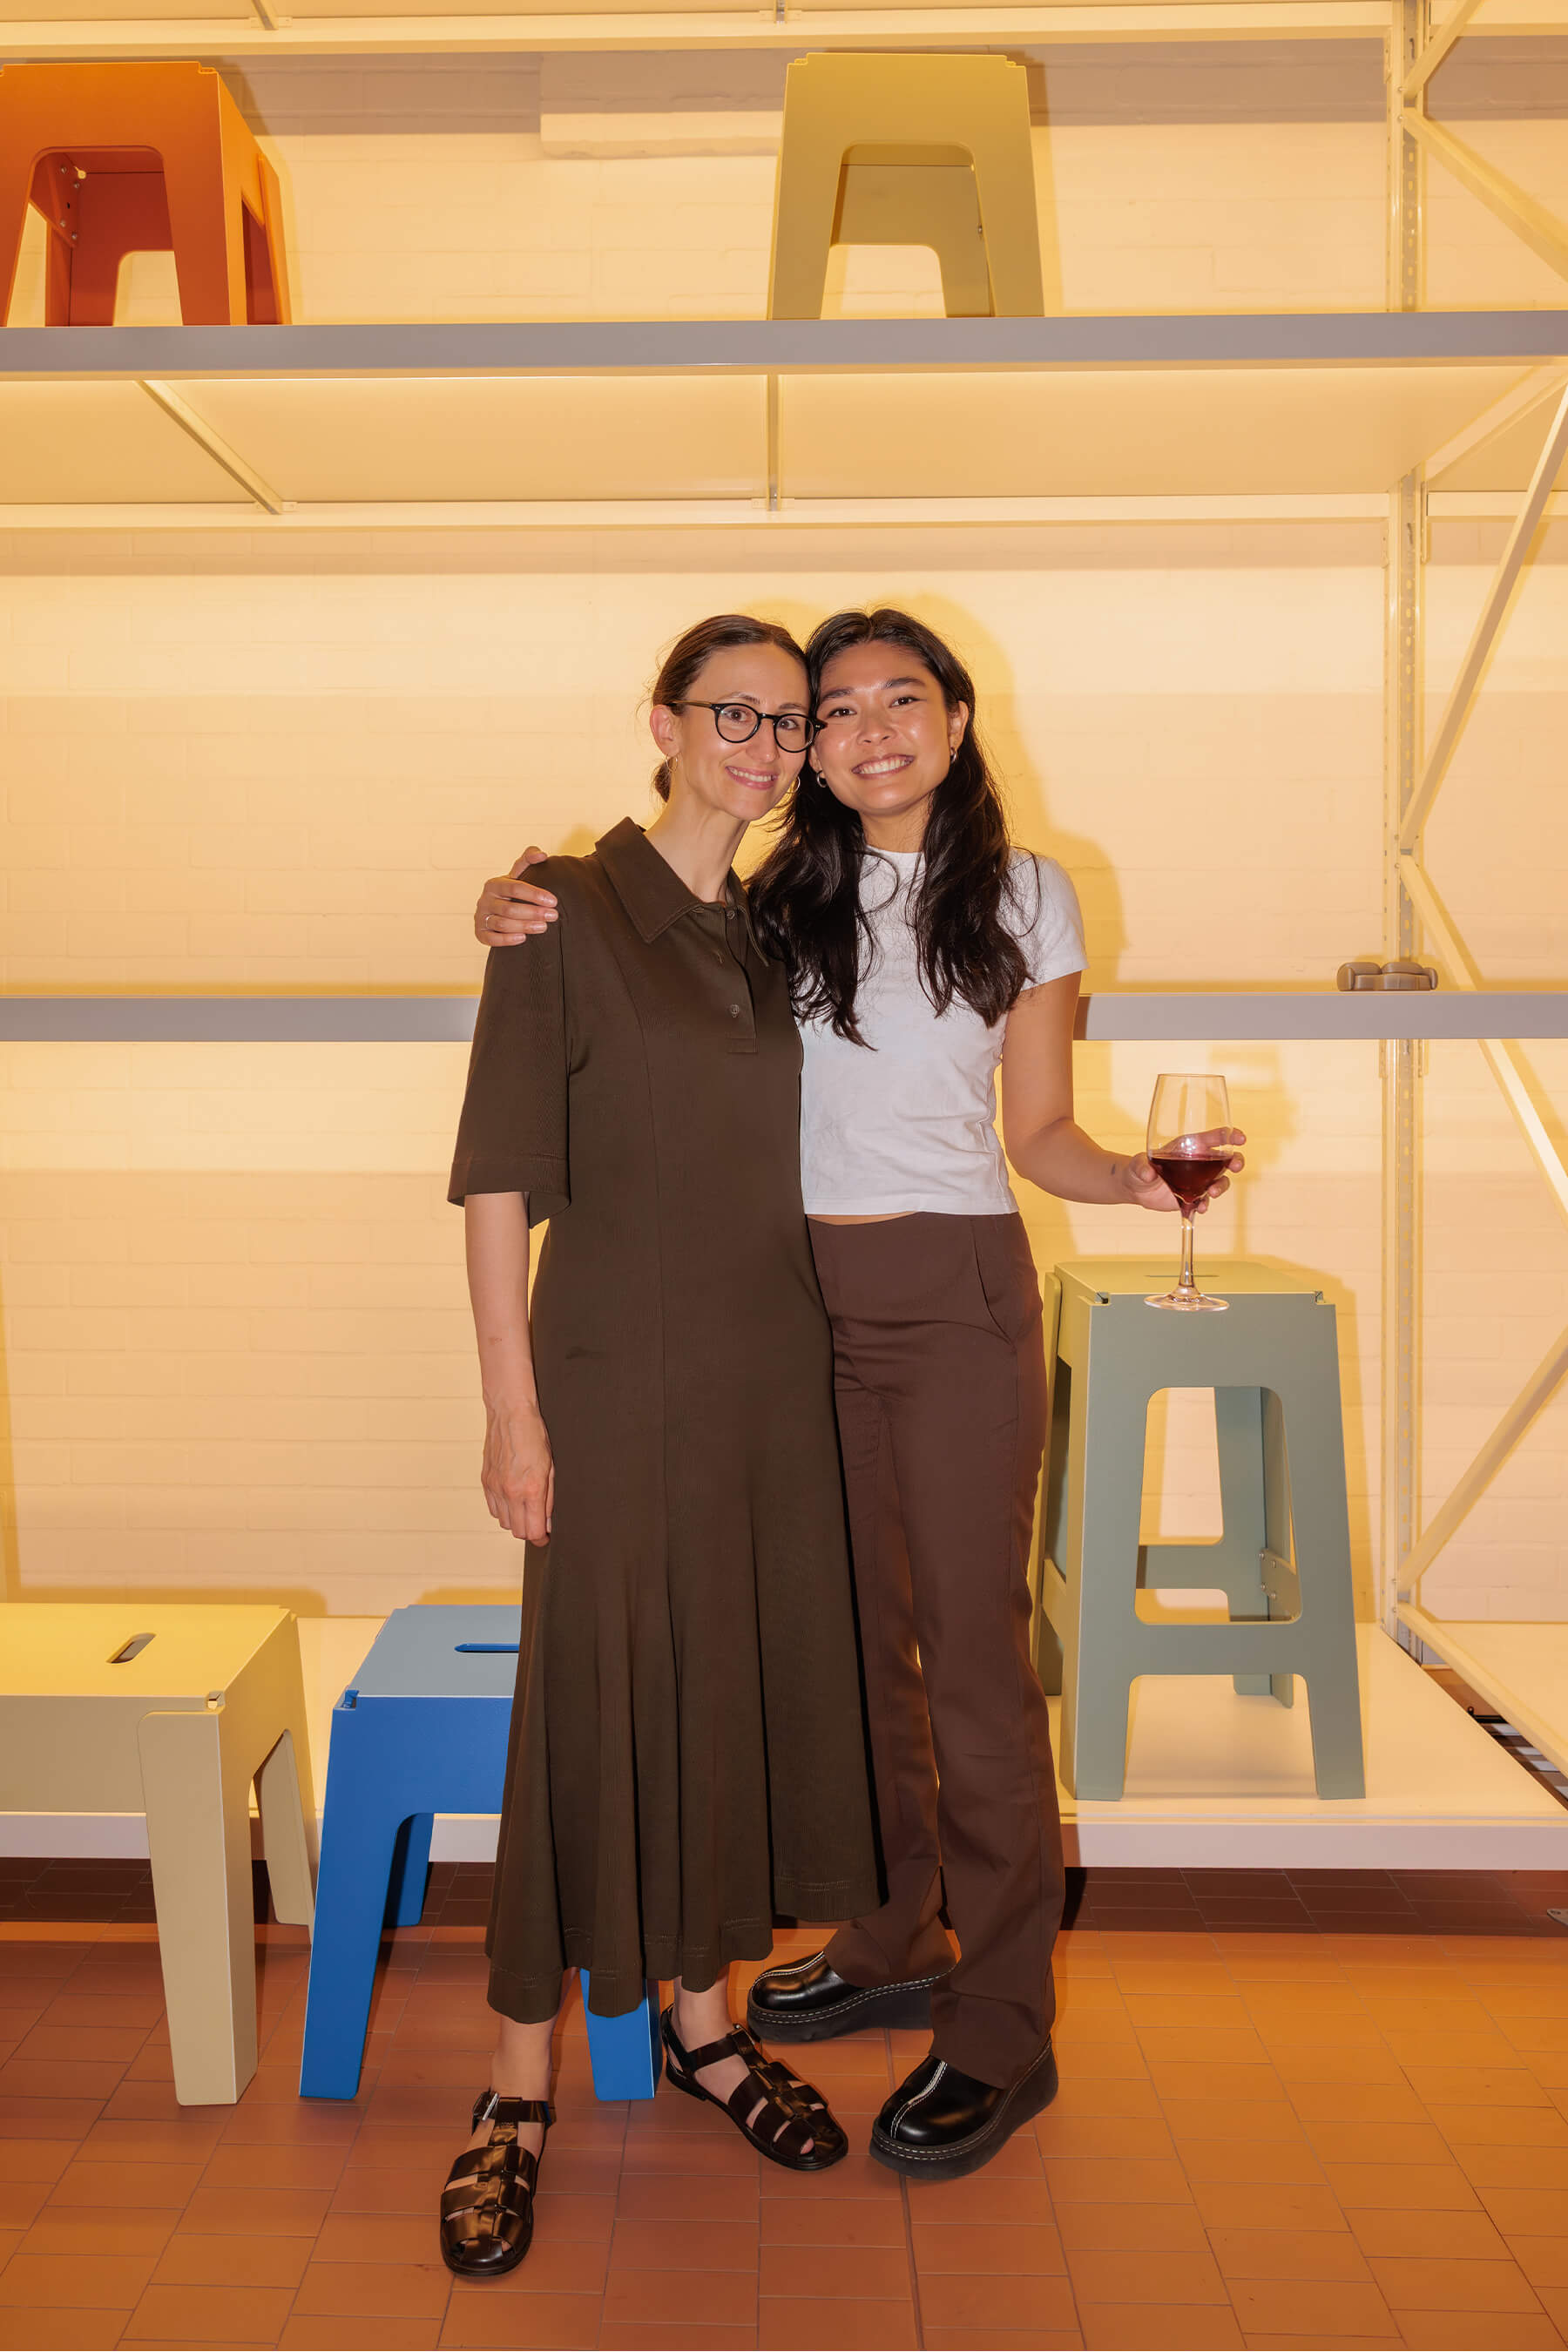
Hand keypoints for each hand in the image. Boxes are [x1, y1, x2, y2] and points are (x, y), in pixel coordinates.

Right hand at [475, 847, 555, 945]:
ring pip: (502, 924)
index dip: (535, 894)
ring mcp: (481, 917)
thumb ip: (529, 860)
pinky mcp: (480, 933)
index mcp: (494, 884)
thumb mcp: (518, 874)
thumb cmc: (512, 892)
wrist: (497, 912)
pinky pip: (491, 939)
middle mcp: (484, 900)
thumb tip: (542, 855)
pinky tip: (523, 938)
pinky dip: (507, 939)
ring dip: (524, 926)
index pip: (515, 887)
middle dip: (533, 912)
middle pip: (509, 908)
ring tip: (543, 927)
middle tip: (553, 916)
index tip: (553, 901)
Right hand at [481, 1400, 554, 1542]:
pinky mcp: (485, 1482)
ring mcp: (495, 1488)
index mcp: (531, 1489)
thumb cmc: (535, 1436)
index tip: (545, 1536)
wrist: (510, 1414)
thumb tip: (549, 1521)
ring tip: (525, 1508)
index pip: (533, 1531)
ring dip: (516, 1521)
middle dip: (530, 1531)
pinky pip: (493, 1509)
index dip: (541, 1538)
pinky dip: (503, 1510)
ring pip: (504, 1523)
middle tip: (538, 1522)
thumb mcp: (551, 1467)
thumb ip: (550, 1498)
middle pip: (518, 1531)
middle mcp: (510, 1492)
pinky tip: (512, 1499)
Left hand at [1121, 1128, 1245, 1213]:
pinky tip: (1200, 1208)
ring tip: (1211, 1194)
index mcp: (1190, 1146)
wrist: (1136, 1188)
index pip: (1215, 1137)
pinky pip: (1205, 1200)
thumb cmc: (1138, 1167)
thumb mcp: (1137, 1164)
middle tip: (1235, 1166)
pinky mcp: (1194, 1196)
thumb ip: (1142, 1165)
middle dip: (1235, 1161)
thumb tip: (1148, 1172)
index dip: (1230, 1136)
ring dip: (1220, 1187)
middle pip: (1225, 1159)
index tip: (1240, 1138)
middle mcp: (1199, 1161)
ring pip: (1220, 1181)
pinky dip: (1205, 1205)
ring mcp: (1199, 1180)